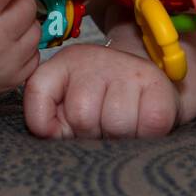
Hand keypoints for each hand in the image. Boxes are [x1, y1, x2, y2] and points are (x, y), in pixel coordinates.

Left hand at [24, 43, 180, 139]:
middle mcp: (95, 58)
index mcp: (67, 61)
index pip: (37, 91)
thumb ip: (45, 116)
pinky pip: (149, 125)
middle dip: (90, 133)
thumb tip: (48, 132)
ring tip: (122, 126)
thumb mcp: (67, 102)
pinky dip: (145, 134)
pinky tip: (142, 123)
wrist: (151, 87)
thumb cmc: (103, 102)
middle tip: (101, 126)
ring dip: (119, 137)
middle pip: (81, 115)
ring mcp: (128, 68)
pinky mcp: (158, 84)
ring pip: (115, 124)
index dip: (45, 123)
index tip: (62, 128)